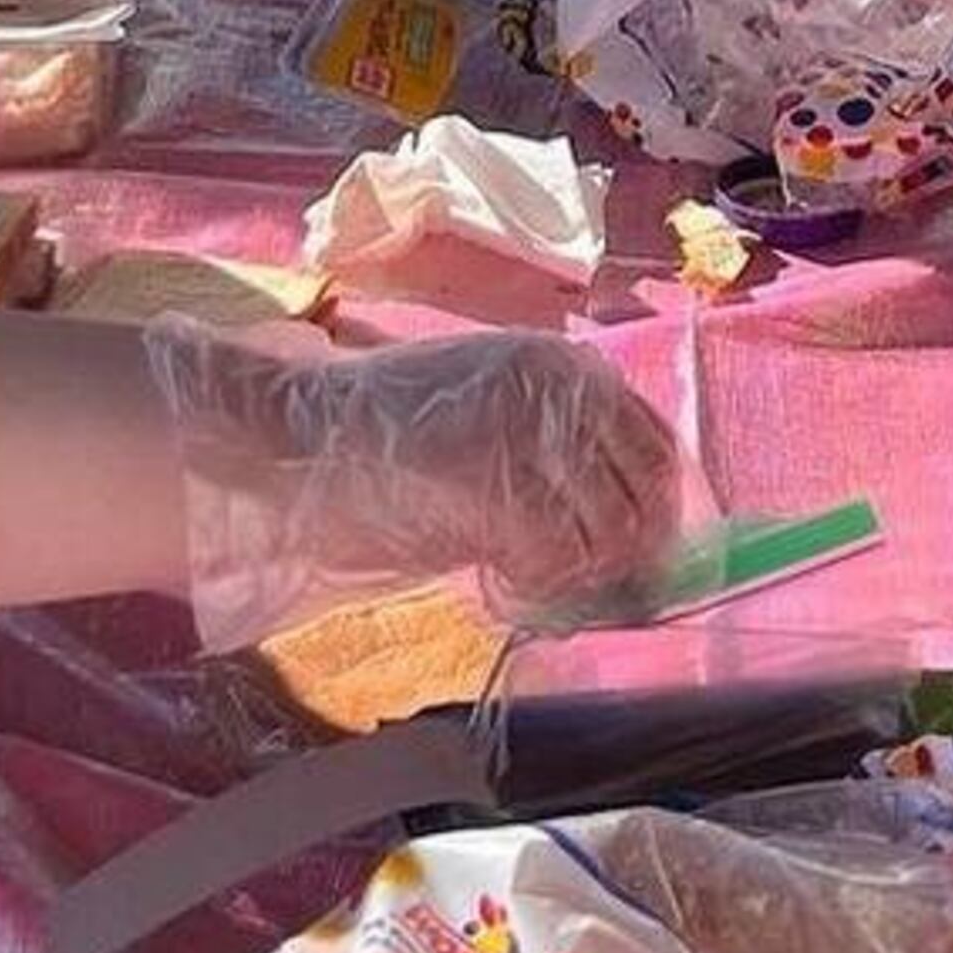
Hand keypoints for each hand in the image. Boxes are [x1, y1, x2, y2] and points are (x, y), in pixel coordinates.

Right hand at [150, 323, 680, 650]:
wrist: (295, 439)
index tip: (633, 557)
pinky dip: (540, 586)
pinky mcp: (505, 484)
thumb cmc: (380, 436)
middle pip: (647, 494)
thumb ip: (554, 448)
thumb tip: (624, 525)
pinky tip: (496, 580)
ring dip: (577, 575)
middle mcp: (561, 387)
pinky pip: (561, 559)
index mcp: (561, 364)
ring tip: (520, 578)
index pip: (656, 444)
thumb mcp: (485, 414)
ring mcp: (535, 432)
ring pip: (611, 533)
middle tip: (584, 588)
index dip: (654, 510)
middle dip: (626, 554)